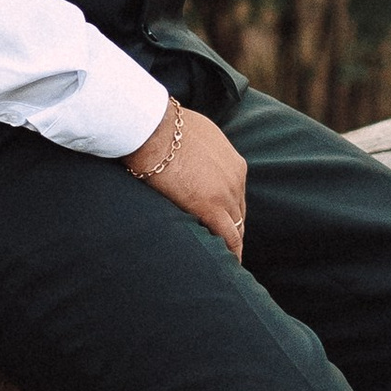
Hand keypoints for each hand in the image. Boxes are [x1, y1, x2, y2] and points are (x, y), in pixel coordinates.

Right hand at [125, 99, 246, 258]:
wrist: (152, 128)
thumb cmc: (161, 126)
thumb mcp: (192, 135)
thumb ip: (197, 151)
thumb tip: (183, 155)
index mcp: (232, 161)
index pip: (235, 193)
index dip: (229, 211)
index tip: (222, 222)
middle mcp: (235, 177)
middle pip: (239, 211)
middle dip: (232, 229)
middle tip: (225, 248)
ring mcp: (226, 193)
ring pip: (236, 227)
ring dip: (232, 244)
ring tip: (226, 262)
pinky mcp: (211, 207)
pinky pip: (229, 237)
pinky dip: (231, 252)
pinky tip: (228, 264)